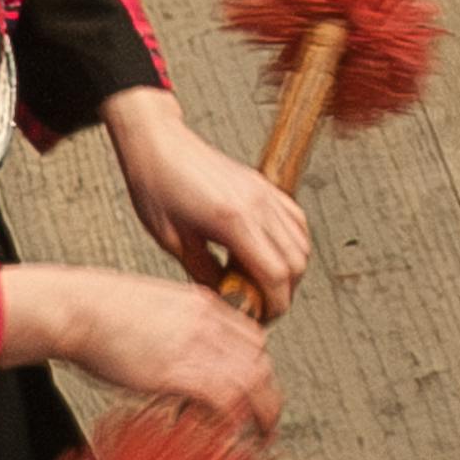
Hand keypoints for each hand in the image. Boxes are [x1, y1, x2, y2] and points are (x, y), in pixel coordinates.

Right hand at [0, 256, 281, 437]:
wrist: (75, 308)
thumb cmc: (97, 308)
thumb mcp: (152, 305)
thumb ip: (175, 325)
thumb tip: (176, 351)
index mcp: (201, 304)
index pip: (252, 337)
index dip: (257, 367)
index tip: (253, 388)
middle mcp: (207, 322)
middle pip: (260, 361)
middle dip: (267, 393)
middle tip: (265, 418)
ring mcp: (196, 346)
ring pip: (254, 381)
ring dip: (262, 412)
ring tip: (259, 434)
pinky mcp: (179, 371)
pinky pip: (226, 399)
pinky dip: (233, 419)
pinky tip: (227, 432)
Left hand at [105, 86, 311, 324]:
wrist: (158, 143)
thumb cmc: (156, 185)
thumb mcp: (173, 241)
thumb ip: (204, 274)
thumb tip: (225, 299)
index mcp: (232, 220)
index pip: (275, 274)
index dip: (275, 304)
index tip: (262, 316)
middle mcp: (257, 204)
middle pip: (296, 262)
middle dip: (284, 292)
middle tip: (260, 303)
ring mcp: (264, 192)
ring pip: (302, 242)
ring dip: (290, 269)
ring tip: (262, 280)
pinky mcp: (263, 185)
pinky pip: (296, 219)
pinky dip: (292, 242)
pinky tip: (270, 252)